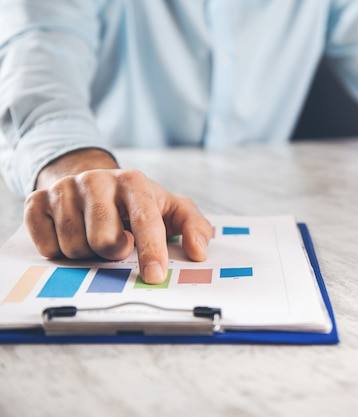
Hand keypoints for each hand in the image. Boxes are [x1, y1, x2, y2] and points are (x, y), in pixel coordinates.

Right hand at [24, 148, 213, 283]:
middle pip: (103, 240)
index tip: (154, 276)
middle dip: (114, 253)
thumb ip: (193, 226)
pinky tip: (72, 235)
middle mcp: (97, 180)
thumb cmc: (138, 203)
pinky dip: (60, 251)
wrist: (94, 183)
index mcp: (133, 181)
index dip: (150, 251)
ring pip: (73, 247)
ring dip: (88, 254)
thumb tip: (198, 251)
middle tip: (119, 245)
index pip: (144, 221)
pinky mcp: (36, 201)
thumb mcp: (172, 209)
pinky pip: (47, 247)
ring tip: (97, 237)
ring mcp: (64, 189)